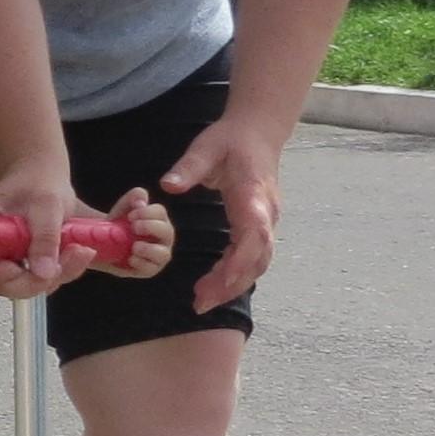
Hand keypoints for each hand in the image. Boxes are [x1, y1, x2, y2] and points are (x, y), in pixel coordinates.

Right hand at [0, 154, 102, 299]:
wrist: (46, 179)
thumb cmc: (38, 183)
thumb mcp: (46, 205)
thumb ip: (44, 237)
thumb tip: (44, 273)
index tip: (17, 266)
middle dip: (31, 282)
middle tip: (62, 265)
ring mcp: (1, 260)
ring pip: (20, 287)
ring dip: (52, 279)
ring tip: (79, 252)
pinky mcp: (20, 266)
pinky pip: (37, 282)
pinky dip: (61, 274)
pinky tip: (78, 254)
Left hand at [92, 186, 176, 280]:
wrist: (104, 243)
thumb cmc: (117, 224)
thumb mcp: (122, 209)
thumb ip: (132, 198)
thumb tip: (141, 199)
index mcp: (158, 220)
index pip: (160, 213)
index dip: (147, 212)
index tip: (130, 216)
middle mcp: (162, 238)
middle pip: (167, 231)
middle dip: (150, 228)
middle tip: (134, 227)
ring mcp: (157, 255)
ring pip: (164, 254)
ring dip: (149, 249)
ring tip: (134, 246)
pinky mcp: (148, 269)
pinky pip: (151, 269)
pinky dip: (140, 263)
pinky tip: (130, 258)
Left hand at [162, 114, 282, 312]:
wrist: (259, 132)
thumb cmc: (230, 139)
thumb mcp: (206, 147)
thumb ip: (188, 167)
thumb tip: (167, 186)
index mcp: (253, 196)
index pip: (254, 235)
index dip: (239, 261)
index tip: (220, 281)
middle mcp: (266, 214)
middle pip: (257, 258)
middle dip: (231, 284)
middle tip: (200, 303)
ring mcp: (266, 221)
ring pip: (257, 263)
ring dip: (233, 284)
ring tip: (202, 301)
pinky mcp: (260, 225)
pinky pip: (253, 257)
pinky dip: (235, 274)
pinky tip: (214, 285)